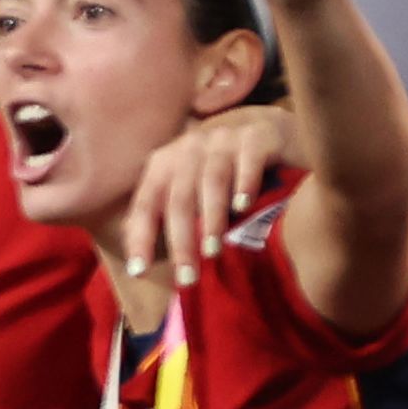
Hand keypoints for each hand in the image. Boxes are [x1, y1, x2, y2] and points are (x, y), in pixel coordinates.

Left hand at [120, 100, 295, 288]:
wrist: (269, 131)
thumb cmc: (223, 172)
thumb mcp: (189, 189)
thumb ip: (164, 218)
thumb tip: (139, 261)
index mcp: (164, 163)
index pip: (145, 204)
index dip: (140, 237)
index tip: (138, 272)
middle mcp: (189, 148)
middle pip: (178, 198)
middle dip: (180, 241)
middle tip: (187, 277)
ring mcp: (223, 139)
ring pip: (211, 181)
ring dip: (210, 219)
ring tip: (212, 252)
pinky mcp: (257, 136)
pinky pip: (248, 161)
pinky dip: (244, 185)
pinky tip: (244, 207)